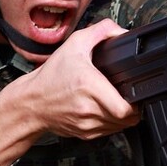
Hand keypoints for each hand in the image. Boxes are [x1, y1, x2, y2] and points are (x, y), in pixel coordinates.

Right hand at [5, 18, 140, 140]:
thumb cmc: (51, 76)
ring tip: (117, 102)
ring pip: (120, 127)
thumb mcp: (74, 44)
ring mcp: (87, 124)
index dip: (136, 103)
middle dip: (133, 108)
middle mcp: (89, 108)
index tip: (135, 92)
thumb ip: (101, 31)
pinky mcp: (85, 134)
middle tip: (130, 96)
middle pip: (127, 119)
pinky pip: (109, 132)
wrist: (30, 102)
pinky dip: (112, 123)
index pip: (124, 108)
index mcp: (89, 86)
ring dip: (123, 117)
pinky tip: (105, 110)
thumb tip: (121, 31)